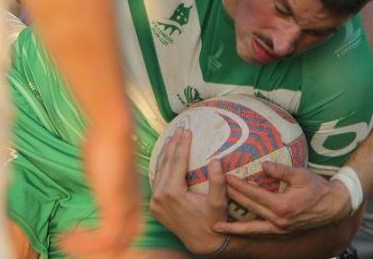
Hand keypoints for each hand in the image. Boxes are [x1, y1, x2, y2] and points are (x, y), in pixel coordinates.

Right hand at [59, 134, 142, 257]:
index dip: (110, 236)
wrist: (113, 125)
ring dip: (88, 248)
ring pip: (115, 244)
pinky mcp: (116, 206)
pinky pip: (105, 237)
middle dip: (102, 249)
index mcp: (131, 195)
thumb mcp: (102, 162)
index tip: (83, 234)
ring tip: (65, 245)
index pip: (129, 227)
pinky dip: (84, 243)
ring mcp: (126, 206)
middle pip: (126, 240)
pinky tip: (65, 238)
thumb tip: (94, 170)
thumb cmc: (105, 137)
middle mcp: (133, 204)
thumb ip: (101, 175)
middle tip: (76, 247)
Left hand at [149, 128, 228, 254]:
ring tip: (172, 137)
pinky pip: (157, 180)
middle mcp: (159, 197)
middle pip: (166, 163)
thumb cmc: (212, 222)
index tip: (187, 130)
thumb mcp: (218, 202)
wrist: (201, 243)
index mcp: (173, 193)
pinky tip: (166, 156)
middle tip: (180, 128)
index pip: (177, 162)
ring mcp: (154, 202)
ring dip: (166, 153)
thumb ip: (217, 182)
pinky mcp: (154, 206)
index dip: (183, 144)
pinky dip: (162, 166)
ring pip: (158, 170)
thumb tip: (216, 160)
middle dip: (173, 144)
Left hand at [212, 162, 351, 235]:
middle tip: (213, 194)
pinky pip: (260, 233)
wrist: (333, 207)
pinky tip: (237, 232)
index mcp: (282, 205)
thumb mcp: (301, 175)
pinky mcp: (282, 232)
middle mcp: (279, 220)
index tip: (225, 177)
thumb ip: (281, 170)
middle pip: (249, 209)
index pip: (254, 194)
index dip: (238, 185)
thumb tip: (264, 164)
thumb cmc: (318, 188)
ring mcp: (280, 229)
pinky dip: (247, 233)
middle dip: (231, 200)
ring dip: (233, 228)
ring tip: (216, 227)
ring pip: (251, 229)